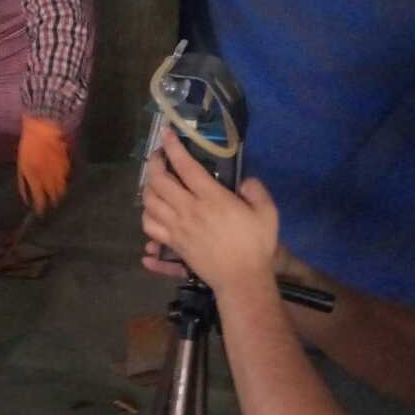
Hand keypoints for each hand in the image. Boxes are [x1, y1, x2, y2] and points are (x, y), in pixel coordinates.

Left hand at [17, 115, 70, 215]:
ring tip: (57, 198)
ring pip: (63, 189)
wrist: (43, 129)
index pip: (40, 199)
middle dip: (53, 203)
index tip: (41, 213)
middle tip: (52, 207)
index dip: (41, 208)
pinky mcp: (67, 165)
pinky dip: (64, 182)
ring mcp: (60, 171)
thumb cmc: (29, 147)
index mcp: (35, 177)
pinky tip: (61, 182)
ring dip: (59, 195)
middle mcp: (49, 177)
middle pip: (54, 197)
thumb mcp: (21, 166)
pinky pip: (67, 178)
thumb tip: (27, 199)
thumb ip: (24, 184)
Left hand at [140, 131, 278, 297]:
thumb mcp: (267, 213)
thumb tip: (243, 181)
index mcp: (211, 199)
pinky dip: (147, 215)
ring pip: (149, 203)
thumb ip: (255, 191)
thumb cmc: (255, 245)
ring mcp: (177, 229)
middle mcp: (189, 210)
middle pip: (159, 182)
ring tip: (155, 181)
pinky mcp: (173, 244)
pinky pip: (150, 227)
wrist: (241, 279)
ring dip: (148, 187)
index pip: (185, 167)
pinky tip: (153, 210)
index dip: (173, 147)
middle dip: (154, 163)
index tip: (167, 134)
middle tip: (159, 156)